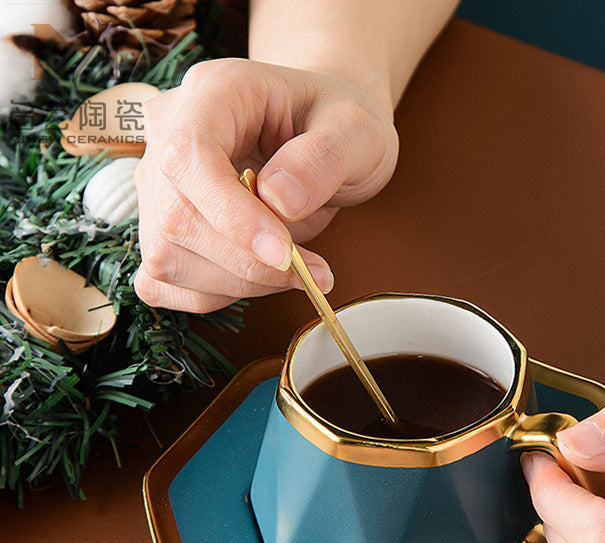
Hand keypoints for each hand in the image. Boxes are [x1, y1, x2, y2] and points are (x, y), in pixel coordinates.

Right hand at [134, 58, 398, 311]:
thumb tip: (278, 200)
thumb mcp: (355, 130)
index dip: (231, 215)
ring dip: (238, 283)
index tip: (283, 253)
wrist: (323, 132)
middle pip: (176, 219)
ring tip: (295, 270)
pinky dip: (215, 294)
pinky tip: (259, 278)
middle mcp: (168, 134)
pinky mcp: (160, 229)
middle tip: (312, 271)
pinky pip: (164, 282)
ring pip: (167, 258)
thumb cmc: (335, 123)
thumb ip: (322, 159)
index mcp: (212, 93)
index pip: (189, 156)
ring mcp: (157, 185)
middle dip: (248, 263)